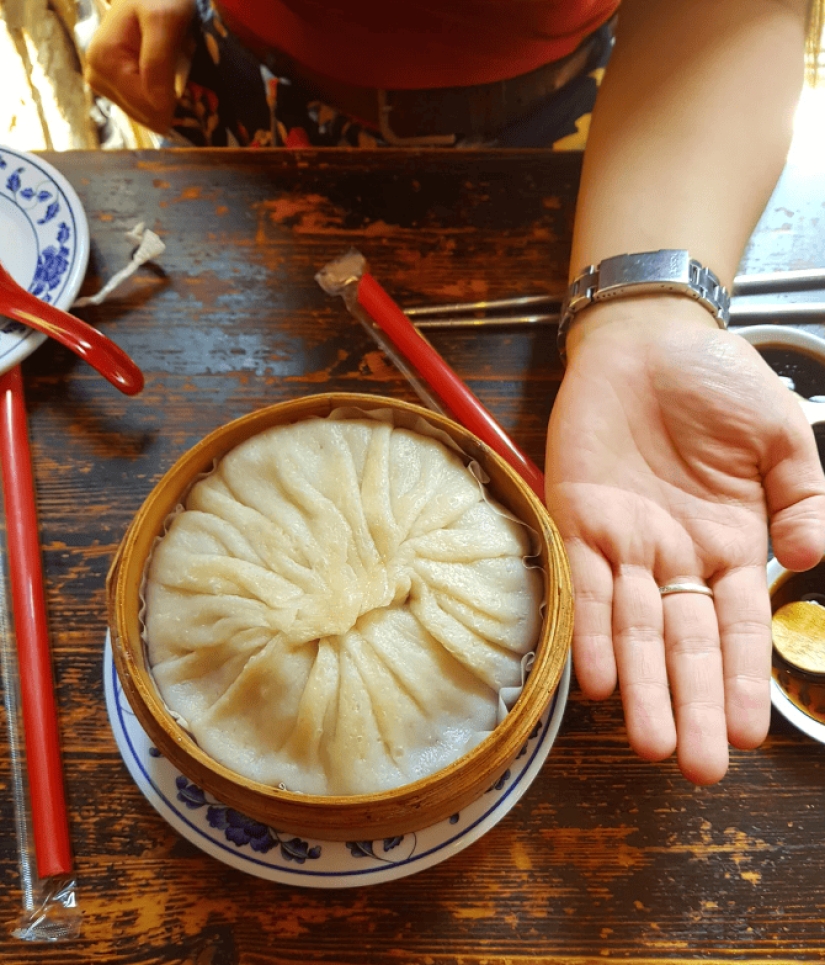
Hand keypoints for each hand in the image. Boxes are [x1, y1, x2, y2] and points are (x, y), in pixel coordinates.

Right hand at [85, 0, 195, 132]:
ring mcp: (106, 84)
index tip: (196, 87)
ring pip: (149, 116)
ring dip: (172, 103)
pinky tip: (172, 82)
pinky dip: (165, 101)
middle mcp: (97, 77)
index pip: (147, 107)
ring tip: (181, 75)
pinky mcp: (117, 88)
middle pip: (147, 115)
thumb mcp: (165, 21)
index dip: (176, 102)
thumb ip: (158, 62)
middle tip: (190, 77)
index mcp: (103, 62)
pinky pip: (147, 109)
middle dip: (174, 103)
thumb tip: (158, 107)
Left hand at [545, 298, 824, 783]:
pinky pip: (580, 582)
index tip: (748, 736)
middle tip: (697, 769)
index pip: (738, 628)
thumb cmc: (718, 382)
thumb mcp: (782, 433)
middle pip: (685, 643)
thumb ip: (804, 493)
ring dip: (641, 684)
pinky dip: (587, 628)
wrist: (648, 341)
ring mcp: (624, 543)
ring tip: (650, 742)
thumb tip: (806, 558)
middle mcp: (675, 557)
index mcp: (731, 544)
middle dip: (692, 703)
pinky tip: (596, 678)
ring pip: (632, 628)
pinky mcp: (576, 519)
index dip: (743, 680)